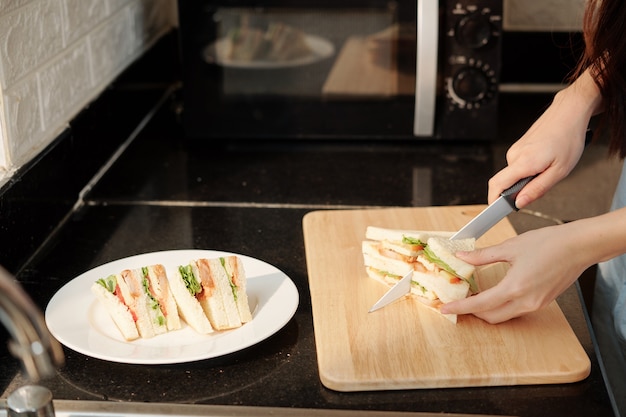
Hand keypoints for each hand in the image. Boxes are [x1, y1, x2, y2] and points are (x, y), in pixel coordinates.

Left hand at [440, 225, 587, 323]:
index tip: (445, 309)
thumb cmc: (549, 243)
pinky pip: (516, 310)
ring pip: (504, 315)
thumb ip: (483, 256)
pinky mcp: (542, 301)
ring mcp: (536, 304)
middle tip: (458, 302)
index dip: (460, 308)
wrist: (579, 246)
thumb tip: (462, 257)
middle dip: (472, 312)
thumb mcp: (511, 247)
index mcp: (515, 288)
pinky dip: (501, 305)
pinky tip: (494, 293)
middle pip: (491, 317)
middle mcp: (526, 301)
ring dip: (487, 310)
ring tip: (473, 297)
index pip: (480, 305)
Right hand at [488, 70, 601, 207]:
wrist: (568, 113)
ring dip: (528, 178)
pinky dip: (529, 169)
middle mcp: (514, 155)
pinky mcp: (518, 146)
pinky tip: (546, 160)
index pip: (497, 185)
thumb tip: (519, 203)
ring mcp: (515, 149)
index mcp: (523, 162)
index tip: (496, 211)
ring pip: (515, 174)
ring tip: (549, 167)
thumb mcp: (560, 171)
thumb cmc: (568, 139)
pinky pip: (519, 165)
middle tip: (543, 184)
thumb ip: (537, 189)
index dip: (493, 200)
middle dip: (520, 190)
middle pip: (506, 182)